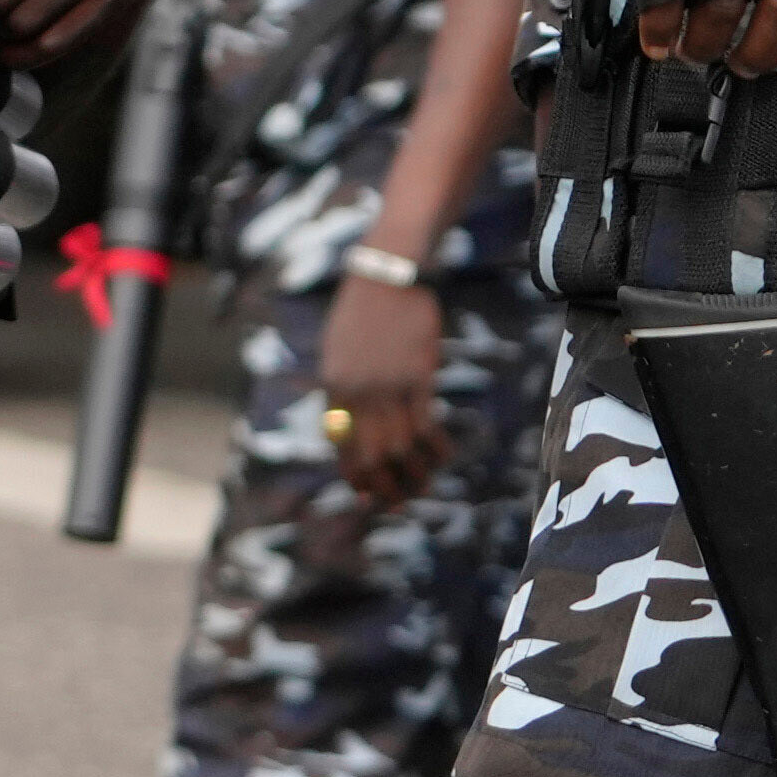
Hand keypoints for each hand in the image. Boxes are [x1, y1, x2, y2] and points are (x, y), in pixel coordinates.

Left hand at [315, 265, 448, 502]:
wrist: (386, 274)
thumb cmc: (362, 311)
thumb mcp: (339, 351)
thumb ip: (343, 390)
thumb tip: (349, 429)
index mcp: (334, 389)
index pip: (342, 448)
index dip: (356, 478)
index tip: (368, 496)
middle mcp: (358, 394)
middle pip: (371, 457)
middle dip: (385, 488)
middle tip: (400, 503)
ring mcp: (388, 387)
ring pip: (401, 449)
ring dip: (415, 474)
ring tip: (424, 484)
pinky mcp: (417, 377)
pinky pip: (426, 426)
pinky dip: (435, 447)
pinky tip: (442, 454)